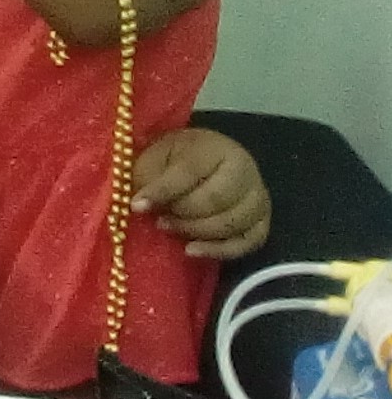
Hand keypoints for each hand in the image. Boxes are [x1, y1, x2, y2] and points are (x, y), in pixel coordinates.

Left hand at [138, 128, 272, 260]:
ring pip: (233, 223)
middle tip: (159, 220)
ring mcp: (258, 196)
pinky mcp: (262, 220)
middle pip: (215, 200)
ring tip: (170, 228)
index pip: (189, 172)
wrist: (204, 162)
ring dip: (197, 231)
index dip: (161, 191)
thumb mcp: (155, 159)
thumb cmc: (174, 159)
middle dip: (182, 214)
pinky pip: (249, 242)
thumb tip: (140, 206)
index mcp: (215, 148)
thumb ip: (149, 179)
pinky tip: (192, 250)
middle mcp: (244, 169)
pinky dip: (220, 251)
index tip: (136, 206)